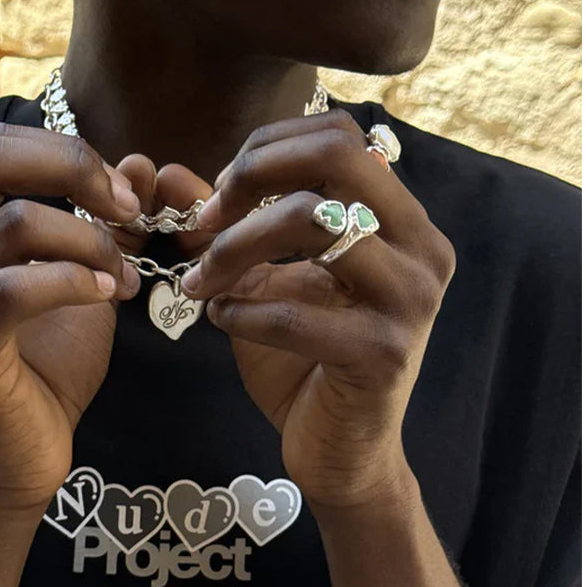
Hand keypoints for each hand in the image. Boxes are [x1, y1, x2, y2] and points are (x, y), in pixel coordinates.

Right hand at [0, 124, 143, 511]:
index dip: (62, 153)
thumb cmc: (45, 367)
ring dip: (88, 243)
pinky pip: (13, 289)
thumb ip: (99, 221)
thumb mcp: (78, 277)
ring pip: (12, 225)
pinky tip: (107, 297)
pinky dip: (73, 282)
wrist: (20, 459)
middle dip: (71, 170)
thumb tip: (136, 163)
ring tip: (122, 278)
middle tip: (126, 209)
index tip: (119, 191)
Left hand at [183, 110, 455, 507]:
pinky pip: (294, 312)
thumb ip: (224, 226)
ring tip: (202, 283)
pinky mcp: (384, 354)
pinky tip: (221, 321)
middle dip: (254, 176)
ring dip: (235, 248)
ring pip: (314, 221)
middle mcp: (420, 247)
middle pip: (337, 157)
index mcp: (400, 219)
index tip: (220, 193)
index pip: (339, 135)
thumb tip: (164, 175)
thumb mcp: (262, 280)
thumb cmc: (304, 359)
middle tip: (208, 219)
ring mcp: (410, 300)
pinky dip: (240, 311)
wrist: (342, 452)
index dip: (267, 149)